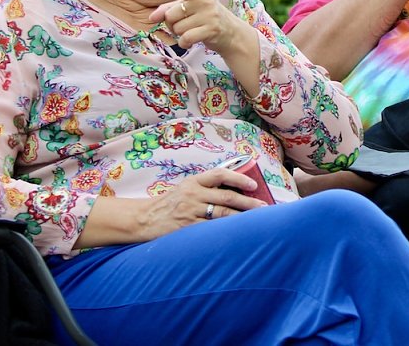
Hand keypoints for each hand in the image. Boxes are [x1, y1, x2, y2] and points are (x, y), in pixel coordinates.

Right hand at [140, 165, 265, 237]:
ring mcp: (190, 211)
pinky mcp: (187, 228)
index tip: (253, 185)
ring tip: (256, 220)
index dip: (238, 178)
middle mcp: (192, 194)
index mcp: (193, 181)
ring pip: (221, 213)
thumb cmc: (170, 203)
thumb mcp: (186, 188)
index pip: (220, 174)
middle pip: (226, 196)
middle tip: (264, 207)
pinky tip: (237, 233)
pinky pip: (210, 229)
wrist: (144, 219)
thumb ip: (206, 187)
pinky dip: (225, 230)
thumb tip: (235, 189)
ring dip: (241, 217)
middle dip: (248, 202)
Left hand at [149, 0, 249, 53]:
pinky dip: (183, 43)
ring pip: (177, 28)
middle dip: (172, 23)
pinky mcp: (211, 30)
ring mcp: (210, 15)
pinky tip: (189, 41)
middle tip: (185, 23)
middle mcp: (205, 0)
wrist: (229, 31)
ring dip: (179, 34)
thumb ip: (168, 9)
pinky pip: (186, 38)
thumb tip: (152, 18)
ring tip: (191, 30)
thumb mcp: (188, 7)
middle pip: (172, 15)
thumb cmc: (204, 16)